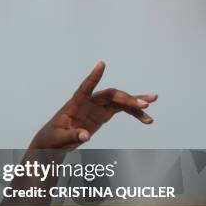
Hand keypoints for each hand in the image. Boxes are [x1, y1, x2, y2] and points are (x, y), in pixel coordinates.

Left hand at [31, 61, 156, 149]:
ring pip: (118, 100)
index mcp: (74, 105)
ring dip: (134, 103)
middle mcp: (88, 102)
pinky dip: (133, 113)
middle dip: (126, 98)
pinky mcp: (102, 114)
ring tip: (152, 103)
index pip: (84, 89)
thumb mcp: (60, 139)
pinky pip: (121, 110)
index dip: (93, 77)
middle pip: (109, 95)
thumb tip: (85, 136)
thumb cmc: (53, 138)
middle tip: (144, 104)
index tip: (101, 64)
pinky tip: (146, 119)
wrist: (54, 142)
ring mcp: (96, 107)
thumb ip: (73, 136)